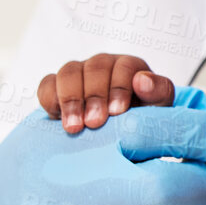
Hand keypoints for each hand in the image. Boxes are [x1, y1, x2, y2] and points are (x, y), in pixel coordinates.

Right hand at [38, 53, 173, 133]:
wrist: (118, 139)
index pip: (124, 67)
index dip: (119, 87)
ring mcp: (79, 73)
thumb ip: (158, 93)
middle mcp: (104, 65)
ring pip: (69, 72)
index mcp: (131, 67)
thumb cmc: (141, 121)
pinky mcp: (57, 87)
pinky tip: (57, 118)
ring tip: (75, 127)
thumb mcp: (158, 110)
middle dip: (94, 96)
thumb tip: (142, 80)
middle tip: (95, 123)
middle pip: (95, 68)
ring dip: (70, 99)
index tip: (117, 112)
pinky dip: (50, 99)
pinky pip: (47, 84)